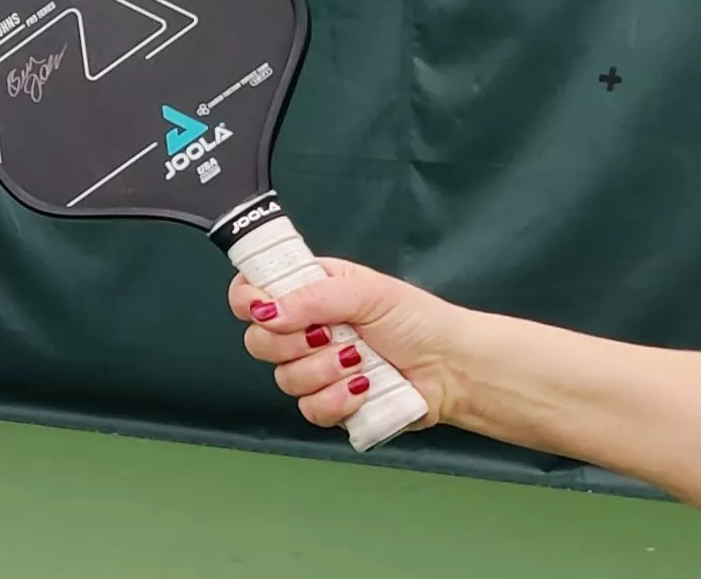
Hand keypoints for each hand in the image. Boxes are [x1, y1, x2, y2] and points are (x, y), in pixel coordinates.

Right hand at [228, 257, 461, 430]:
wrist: (451, 367)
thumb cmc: (418, 321)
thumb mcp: (367, 292)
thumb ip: (313, 297)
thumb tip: (268, 311)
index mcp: (308, 291)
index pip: (251, 293)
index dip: (249, 302)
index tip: (265, 309)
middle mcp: (305, 330)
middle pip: (258, 342)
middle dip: (293, 342)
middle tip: (329, 333)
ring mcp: (315, 370)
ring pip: (284, 379)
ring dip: (324, 370)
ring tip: (361, 359)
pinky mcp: (330, 404)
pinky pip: (309, 410)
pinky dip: (337, 400)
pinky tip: (363, 388)